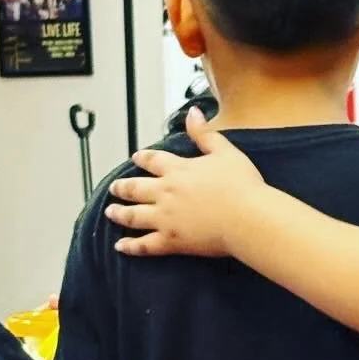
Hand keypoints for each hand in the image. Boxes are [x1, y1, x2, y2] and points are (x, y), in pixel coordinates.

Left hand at [105, 107, 264, 258]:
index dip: (143, 158)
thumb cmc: (242, 186)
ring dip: (119, 213)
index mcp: (179, 170)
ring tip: (111, 212)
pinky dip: (131, 246)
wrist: (248, 218)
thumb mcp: (226, 152)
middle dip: (122, 187)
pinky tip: (121, 246)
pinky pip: (145, 244)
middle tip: (115, 188)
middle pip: (135, 188)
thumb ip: (205, 133)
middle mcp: (166, 193)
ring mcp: (166, 218)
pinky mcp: (172, 241)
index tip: (136, 158)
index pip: (153, 160)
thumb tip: (193, 113)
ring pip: (134, 215)